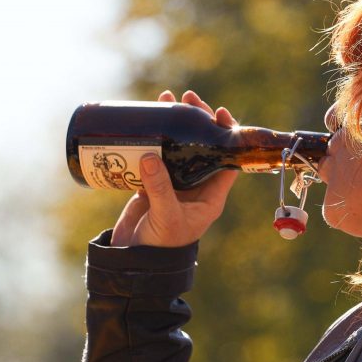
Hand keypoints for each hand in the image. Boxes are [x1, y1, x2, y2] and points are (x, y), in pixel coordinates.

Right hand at [110, 90, 238, 247]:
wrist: (134, 263)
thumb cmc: (161, 247)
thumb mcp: (165, 216)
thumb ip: (159, 188)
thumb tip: (150, 154)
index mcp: (211, 195)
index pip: (227, 158)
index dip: (226, 134)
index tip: (218, 112)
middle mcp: (196, 186)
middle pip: (203, 145)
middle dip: (197, 120)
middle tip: (188, 97)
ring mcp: (173, 183)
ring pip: (178, 146)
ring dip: (175, 122)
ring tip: (167, 98)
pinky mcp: (151, 184)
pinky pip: (155, 154)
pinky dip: (152, 136)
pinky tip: (147, 118)